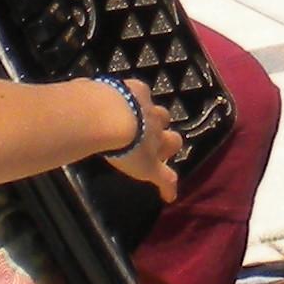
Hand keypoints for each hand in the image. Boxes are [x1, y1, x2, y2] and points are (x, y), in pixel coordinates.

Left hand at [96, 80, 181, 200]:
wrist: (110, 116)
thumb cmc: (128, 148)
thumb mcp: (146, 169)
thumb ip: (163, 180)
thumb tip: (173, 197)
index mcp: (160, 139)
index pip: (174, 143)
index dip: (170, 149)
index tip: (161, 156)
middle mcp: (156, 118)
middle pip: (165, 120)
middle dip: (159, 126)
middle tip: (144, 134)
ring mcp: (142, 100)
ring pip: (150, 102)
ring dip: (144, 108)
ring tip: (128, 114)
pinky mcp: (128, 86)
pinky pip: (132, 88)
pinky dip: (126, 92)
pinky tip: (113, 97)